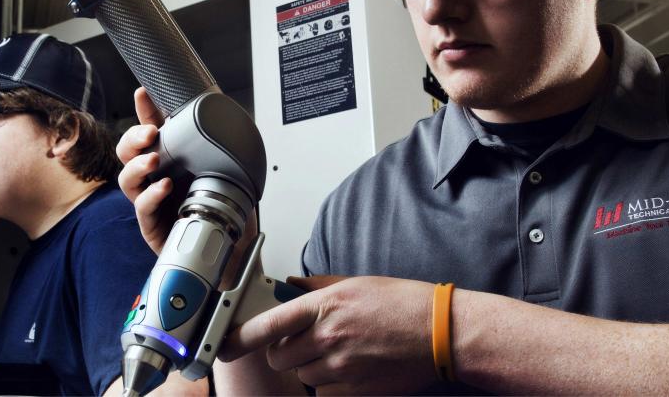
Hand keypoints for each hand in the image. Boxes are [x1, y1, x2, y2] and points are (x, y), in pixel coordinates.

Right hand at [116, 87, 258, 287]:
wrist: (234, 249)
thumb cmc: (228, 210)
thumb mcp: (232, 170)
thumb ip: (224, 144)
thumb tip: (227, 115)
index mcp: (173, 159)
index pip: (152, 130)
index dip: (145, 110)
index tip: (143, 94)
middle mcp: (157, 178)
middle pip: (128, 151)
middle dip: (133, 137)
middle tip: (149, 133)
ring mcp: (152, 201)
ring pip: (126, 178)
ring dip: (136, 166)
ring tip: (152, 160)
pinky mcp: (152, 226)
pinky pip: (142, 208)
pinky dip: (150, 196)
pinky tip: (162, 187)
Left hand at [220, 276, 438, 394]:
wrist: (441, 332)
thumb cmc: (404, 304)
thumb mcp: (356, 283)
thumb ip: (317, 288)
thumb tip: (290, 288)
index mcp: (326, 305)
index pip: (268, 324)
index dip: (240, 336)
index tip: (226, 344)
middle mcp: (329, 336)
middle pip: (278, 356)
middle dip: (283, 351)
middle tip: (302, 342)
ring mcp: (342, 366)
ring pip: (302, 375)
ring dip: (310, 367)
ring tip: (337, 352)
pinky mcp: (355, 390)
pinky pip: (324, 393)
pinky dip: (329, 384)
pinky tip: (350, 368)